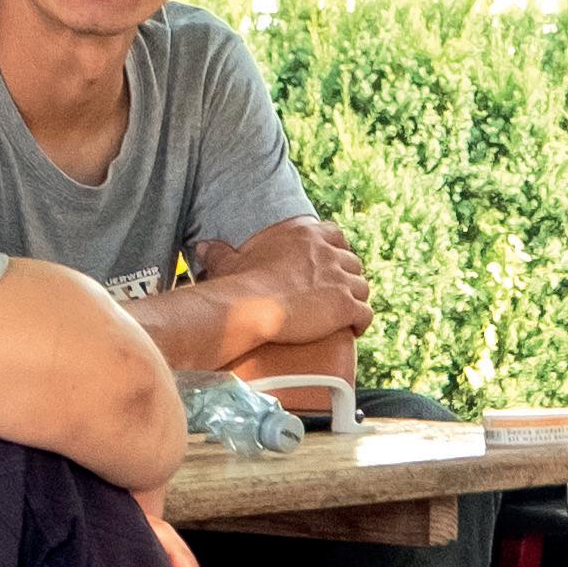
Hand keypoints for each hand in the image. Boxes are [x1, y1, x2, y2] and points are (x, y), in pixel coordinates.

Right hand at [209, 219, 372, 344]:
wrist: (252, 307)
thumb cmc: (239, 285)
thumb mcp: (229, 262)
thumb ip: (219, 252)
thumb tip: (202, 246)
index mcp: (305, 235)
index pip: (336, 236)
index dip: (337, 253)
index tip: (331, 268)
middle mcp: (327, 252)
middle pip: (353, 263)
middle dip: (348, 279)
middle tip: (338, 297)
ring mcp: (339, 278)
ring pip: (362, 288)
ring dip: (356, 301)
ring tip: (345, 317)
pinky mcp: (345, 304)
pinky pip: (365, 313)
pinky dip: (361, 323)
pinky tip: (353, 331)